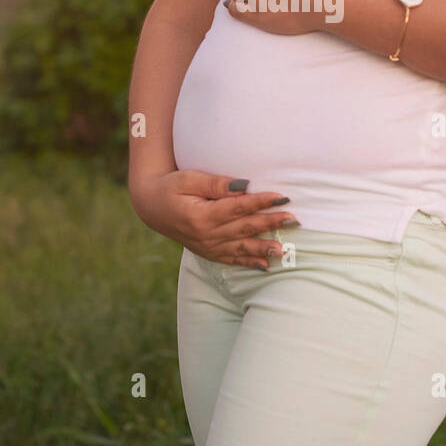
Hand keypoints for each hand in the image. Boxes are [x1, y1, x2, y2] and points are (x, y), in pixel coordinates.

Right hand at [130, 170, 299, 268]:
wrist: (151, 206)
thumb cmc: (171, 186)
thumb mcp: (190, 179)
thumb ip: (217, 184)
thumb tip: (244, 186)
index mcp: (202, 215)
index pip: (238, 208)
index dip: (261, 202)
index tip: (282, 197)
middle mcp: (206, 235)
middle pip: (244, 228)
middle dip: (270, 224)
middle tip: (294, 219)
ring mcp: (207, 246)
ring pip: (241, 248)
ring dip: (264, 248)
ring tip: (284, 250)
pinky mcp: (208, 252)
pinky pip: (231, 259)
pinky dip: (249, 262)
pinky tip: (266, 265)